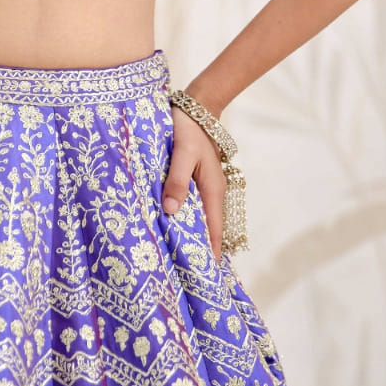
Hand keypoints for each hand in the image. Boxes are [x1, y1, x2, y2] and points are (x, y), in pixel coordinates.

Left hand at [162, 109, 226, 262]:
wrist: (196, 107)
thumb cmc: (188, 130)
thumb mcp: (182, 155)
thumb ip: (177, 181)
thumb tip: (171, 211)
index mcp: (213, 190)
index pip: (214, 231)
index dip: (212, 254)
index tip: (207, 279)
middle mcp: (212, 193)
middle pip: (208, 229)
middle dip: (200, 250)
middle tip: (187, 276)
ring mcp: (205, 187)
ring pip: (199, 218)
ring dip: (192, 235)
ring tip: (178, 260)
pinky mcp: (195, 180)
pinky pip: (192, 206)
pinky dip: (185, 219)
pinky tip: (171, 227)